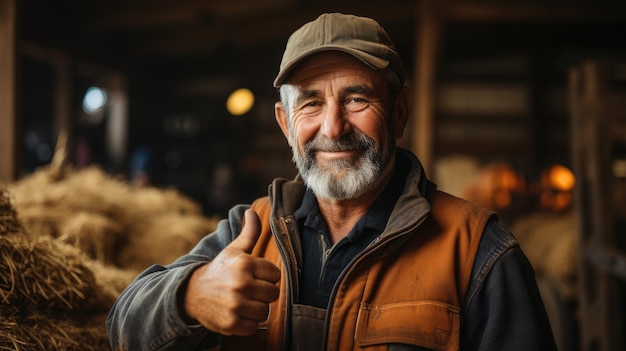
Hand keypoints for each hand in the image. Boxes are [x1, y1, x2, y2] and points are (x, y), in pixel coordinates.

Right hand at [183, 209, 280, 334]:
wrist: (191, 293)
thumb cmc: (220, 270)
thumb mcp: (234, 250)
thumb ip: (249, 233)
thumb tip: (252, 212)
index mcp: (244, 264)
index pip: (275, 275)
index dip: (267, 277)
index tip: (256, 276)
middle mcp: (240, 284)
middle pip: (273, 294)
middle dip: (263, 293)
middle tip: (250, 290)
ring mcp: (236, 305)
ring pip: (265, 311)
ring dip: (257, 308)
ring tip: (244, 301)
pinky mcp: (231, 323)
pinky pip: (254, 326)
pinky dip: (248, 323)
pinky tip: (238, 313)